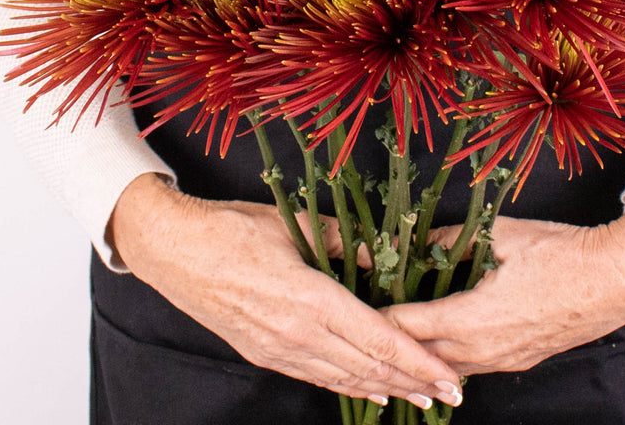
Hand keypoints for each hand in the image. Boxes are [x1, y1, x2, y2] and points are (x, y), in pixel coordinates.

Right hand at [109, 173, 462, 407]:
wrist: (174, 250)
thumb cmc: (232, 230)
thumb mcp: (291, 224)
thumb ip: (343, 240)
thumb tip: (381, 254)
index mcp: (309, 297)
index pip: (376, 338)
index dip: (416, 360)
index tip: (448, 375)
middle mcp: (296, 333)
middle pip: (366, 367)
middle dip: (413, 382)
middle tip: (450, 394)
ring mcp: (277, 349)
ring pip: (342, 378)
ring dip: (384, 390)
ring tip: (419, 400)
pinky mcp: (262, 354)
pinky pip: (315, 376)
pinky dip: (347, 387)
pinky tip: (367, 392)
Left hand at [383, 195, 624, 373]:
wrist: (616, 280)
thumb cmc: (561, 253)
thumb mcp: (500, 235)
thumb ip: (452, 239)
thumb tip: (417, 236)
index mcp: (474, 319)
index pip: (411, 327)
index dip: (382, 318)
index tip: (360, 309)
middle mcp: (485, 349)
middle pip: (423, 356)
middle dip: (395, 342)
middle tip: (370, 323)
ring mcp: (505, 360)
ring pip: (449, 368)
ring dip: (422, 355)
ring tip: (398, 336)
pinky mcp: (520, 360)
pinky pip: (474, 367)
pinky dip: (449, 358)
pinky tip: (441, 343)